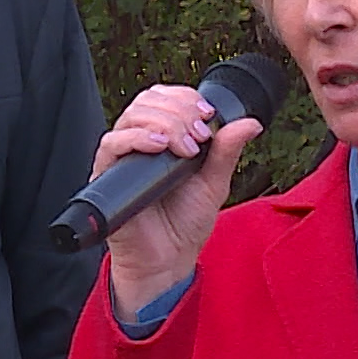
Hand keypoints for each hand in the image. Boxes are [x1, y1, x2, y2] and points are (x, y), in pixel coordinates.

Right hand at [95, 84, 263, 321]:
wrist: (168, 261)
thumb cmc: (186, 223)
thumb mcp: (214, 182)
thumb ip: (227, 150)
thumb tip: (250, 122)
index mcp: (163, 137)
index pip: (164, 97)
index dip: (185, 98)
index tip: (208, 116)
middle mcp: (139, 143)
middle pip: (148, 101)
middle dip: (179, 110)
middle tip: (200, 135)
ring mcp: (122, 159)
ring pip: (131, 116)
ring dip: (164, 122)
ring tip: (186, 147)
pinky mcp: (107, 177)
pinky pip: (111, 144)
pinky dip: (136, 138)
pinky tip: (159, 147)